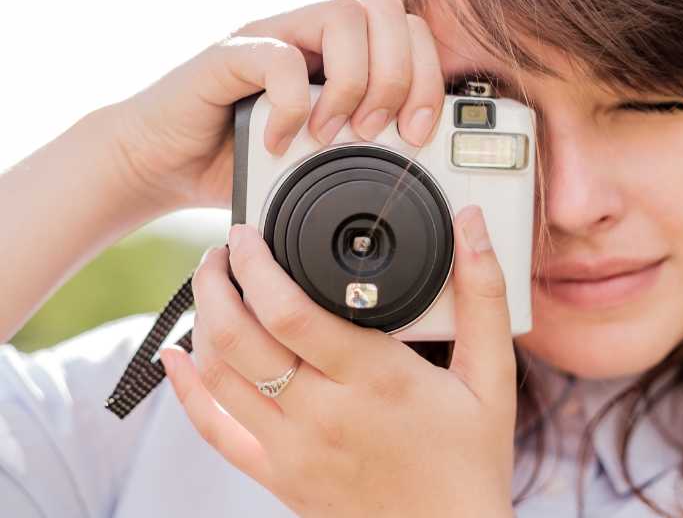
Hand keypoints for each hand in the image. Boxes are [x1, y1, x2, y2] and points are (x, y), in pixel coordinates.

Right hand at [111, 0, 445, 210]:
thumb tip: (419, 163)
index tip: (418, 134)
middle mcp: (309, 35)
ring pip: (343, 16)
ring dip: (352, 85)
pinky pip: (279, 57)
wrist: (163, 164)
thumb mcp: (319, 162)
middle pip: (386, 11)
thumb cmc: (241, 163)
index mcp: (340, 55)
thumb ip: (364, 150)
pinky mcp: (229, 55)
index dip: (427, 79)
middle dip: (398, 79)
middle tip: (378, 133)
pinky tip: (279, 142)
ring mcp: (270, 37)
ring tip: (330, 135)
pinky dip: (291, 106)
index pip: (408, 31)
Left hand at [161, 206, 516, 517]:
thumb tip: (472, 224)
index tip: (248, 234)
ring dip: (202, 321)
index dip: (256, 263)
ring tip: (210, 287)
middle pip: (239, 337)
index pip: (289, 310)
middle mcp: (323, 414)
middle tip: (221, 251)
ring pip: (219, 376)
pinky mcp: (278, 475)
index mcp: (374, 379)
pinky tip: (173, 358)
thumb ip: (484, 294)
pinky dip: (186, 392)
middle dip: (217, 282)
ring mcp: (293, 450)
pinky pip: (215, 432)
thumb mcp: (491, 375)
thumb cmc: (471, 457)